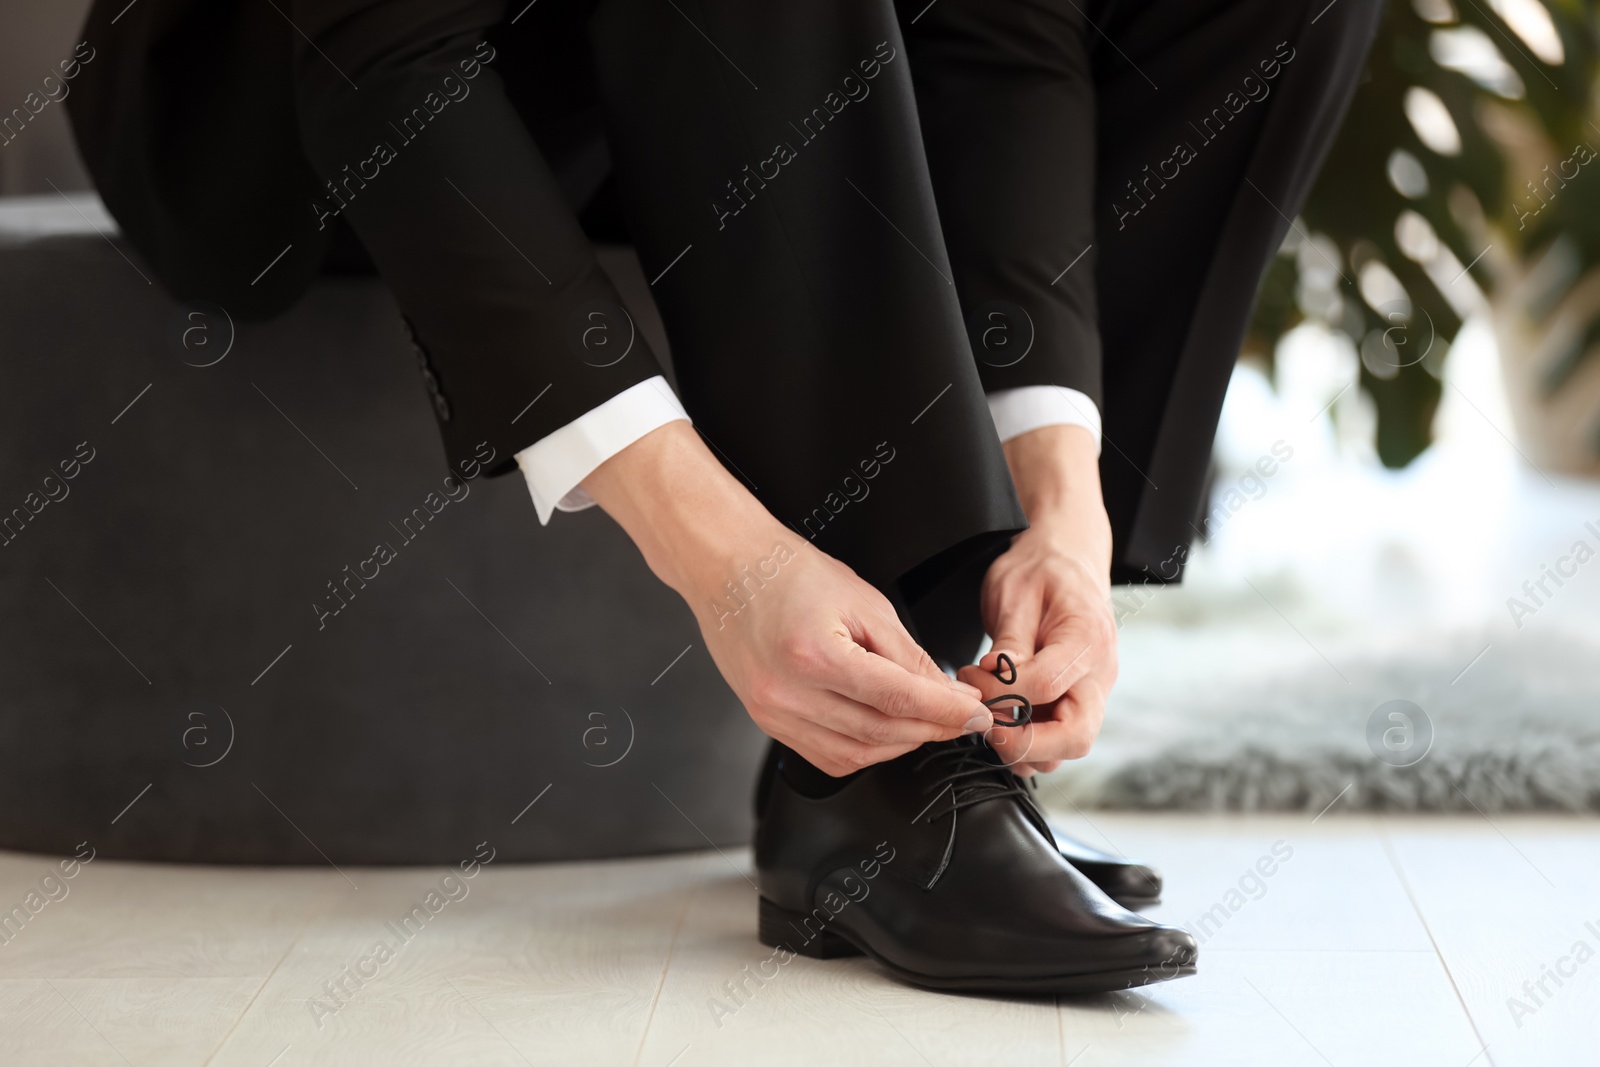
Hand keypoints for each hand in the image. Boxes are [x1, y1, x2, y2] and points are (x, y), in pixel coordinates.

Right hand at [581, 421, 993, 776]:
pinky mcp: (767, 722)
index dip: (945, 712)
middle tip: (961, 717)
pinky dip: (865, 750)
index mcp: (814, 655)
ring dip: (900, 744)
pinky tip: (885, 731)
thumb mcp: (864, 601)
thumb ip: (907, 655)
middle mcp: (788, 693)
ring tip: (928, 723)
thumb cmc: (790, 573)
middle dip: (931, 729)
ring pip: (855, 754)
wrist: (729, 570)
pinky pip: (826, 756)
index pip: (897, 698)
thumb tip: (946, 694)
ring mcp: (773, 713)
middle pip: (879, 732)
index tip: (976, 713)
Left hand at [956, 425, 1116, 775]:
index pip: (1046, 686)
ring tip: (987, 714)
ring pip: (1065, 748)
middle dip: (1024, 743)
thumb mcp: (1016, 592)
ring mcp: (1092, 693)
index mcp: (1087, 640)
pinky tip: (999, 716)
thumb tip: (993, 681)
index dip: (1000, 693)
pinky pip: (1056, 739)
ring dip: (1024, 747)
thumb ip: (1009, 642)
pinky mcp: (1077, 702)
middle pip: (1076, 738)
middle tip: (983, 724)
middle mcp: (1099, 675)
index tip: (970, 680)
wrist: (1067, 558)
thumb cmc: (1041, 569)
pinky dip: (1027, 742)